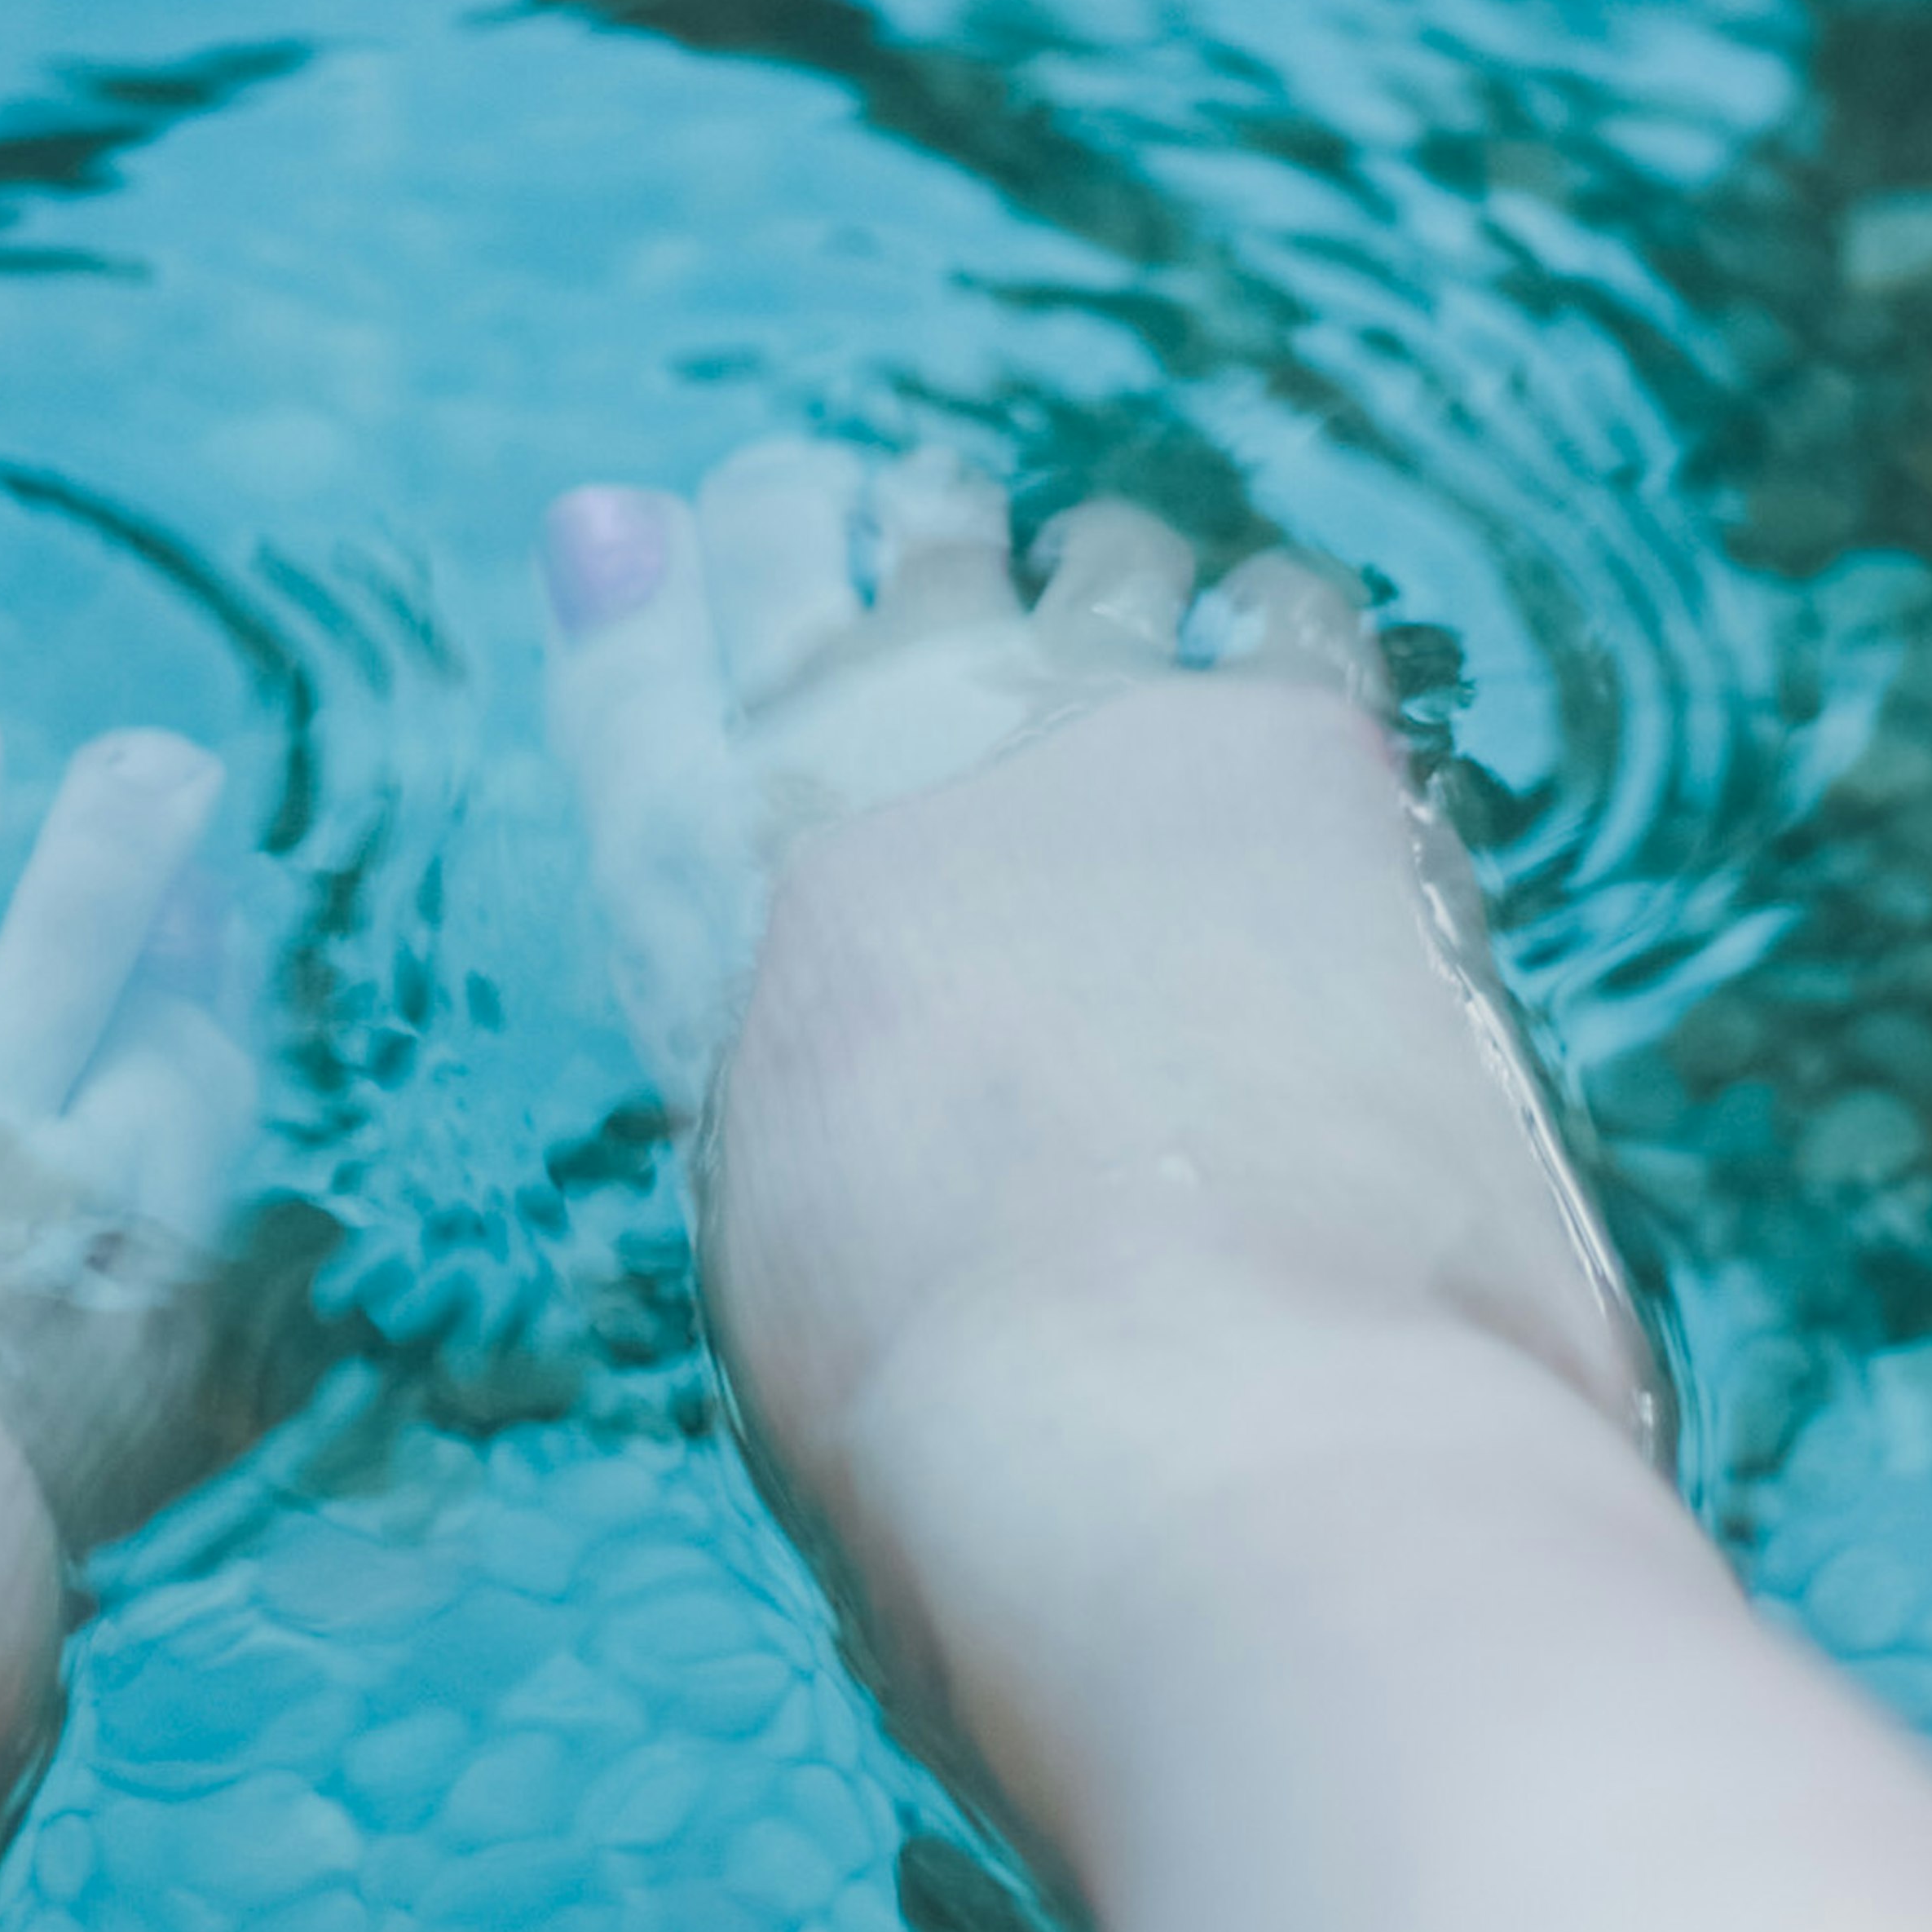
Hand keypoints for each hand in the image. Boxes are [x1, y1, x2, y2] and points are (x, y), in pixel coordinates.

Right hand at [542, 444, 1649, 1567]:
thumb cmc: (980, 1423)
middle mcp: (872, 769)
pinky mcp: (1294, 739)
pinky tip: (1278, 638)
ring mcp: (1084, 719)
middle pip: (840, 565)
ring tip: (1105, 574)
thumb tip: (899, 1106)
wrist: (1200, 1408)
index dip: (637, 596)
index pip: (637, 689)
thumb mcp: (807, 1269)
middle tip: (892, 508)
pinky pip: (1277, 610)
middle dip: (862, 532)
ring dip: (1084, 570)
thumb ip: (826, 1131)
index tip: (639, 526)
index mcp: (710, 910)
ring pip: (1078, 559)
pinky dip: (1264, 619)